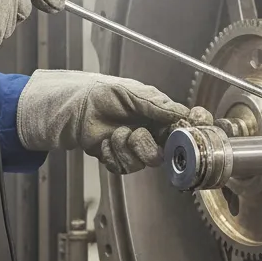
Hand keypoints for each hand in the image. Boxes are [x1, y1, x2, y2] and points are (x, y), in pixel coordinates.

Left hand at [16, 69, 212, 172]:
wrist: (72, 109)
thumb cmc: (99, 94)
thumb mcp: (130, 93)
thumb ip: (157, 104)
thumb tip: (182, 113)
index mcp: (158, 114)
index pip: (183, 126)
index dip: (189, 132)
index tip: (189, 132)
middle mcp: (150, 132)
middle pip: (166, 152)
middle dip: (147, 145)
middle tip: (135, 133)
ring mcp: (135, 148)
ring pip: (144, 162)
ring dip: (125, 148)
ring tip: (113, 134)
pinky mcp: (118, 159)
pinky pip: (124, 168)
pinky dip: (112, 155)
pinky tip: (104, 142)